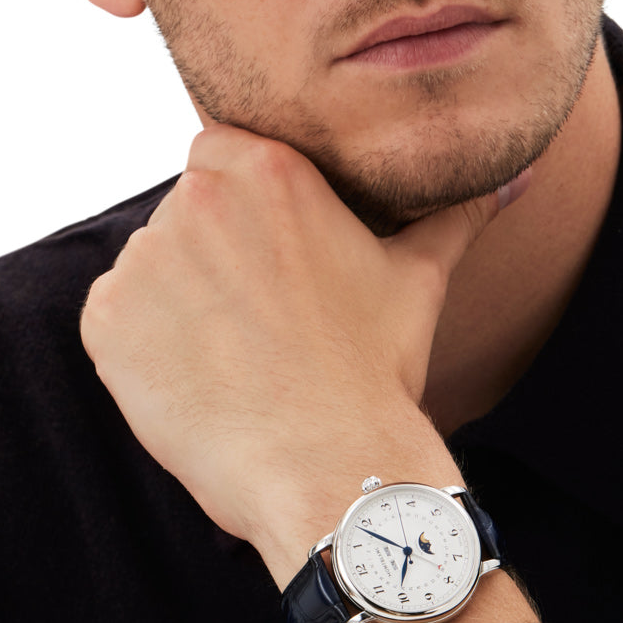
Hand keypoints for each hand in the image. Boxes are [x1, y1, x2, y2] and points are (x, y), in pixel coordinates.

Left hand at [80, 125, 524, 583]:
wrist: (330, 467)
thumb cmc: (375, 375)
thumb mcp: (418, 281)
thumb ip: (453, 215)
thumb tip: (514, 176)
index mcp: (269, 173)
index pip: (225, 156)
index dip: (246, 212)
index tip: (270, 263)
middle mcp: (197, 202)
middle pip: (188, 213)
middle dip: (215, 259)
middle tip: (262, 324)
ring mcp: (145, 264)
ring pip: (152, 269)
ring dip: (180, 306)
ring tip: (236, 360)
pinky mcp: (107, 325)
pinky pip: (116, 322)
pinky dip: (145, 349)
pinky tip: (201, 382)